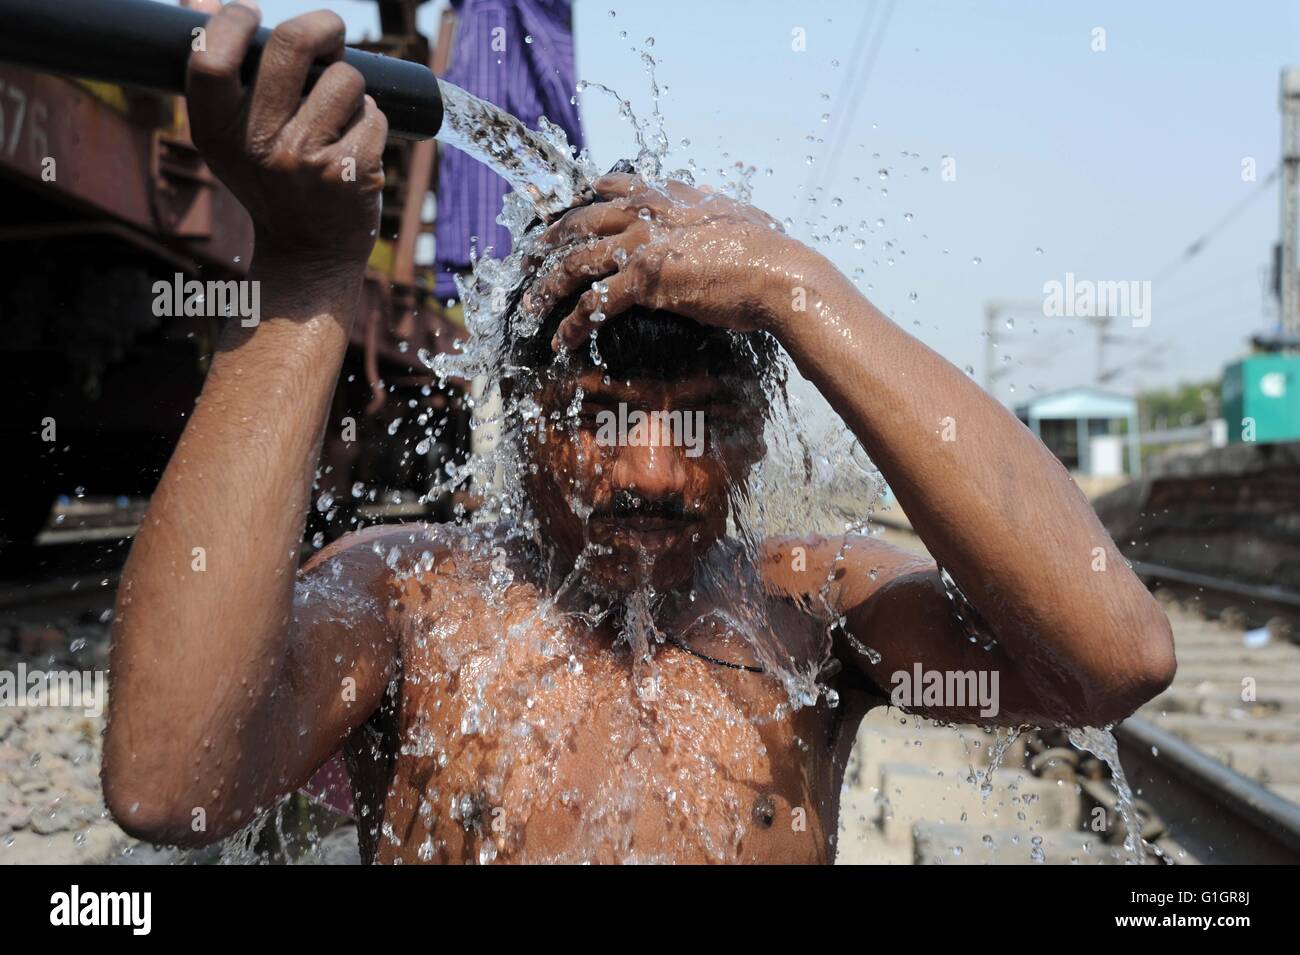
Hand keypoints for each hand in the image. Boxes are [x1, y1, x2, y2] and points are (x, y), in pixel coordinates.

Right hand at [186, 1, 386, 267]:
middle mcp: (256, 146)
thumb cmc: (269, 179)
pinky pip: (374, 115)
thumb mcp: (230, 134)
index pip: (211, 57)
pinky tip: (356, 147)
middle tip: (331, 34)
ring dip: (352, 86)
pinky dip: (373, 122)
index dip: (232, 21)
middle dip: (323, 26)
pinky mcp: (350, 173)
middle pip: (292, 44)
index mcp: (214, 131)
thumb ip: (217, 69)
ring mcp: (305, 161)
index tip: (252, 13)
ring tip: (339, 116)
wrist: (308, 252)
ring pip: (346, 78)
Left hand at [524, 174, 821, 351]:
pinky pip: (594, 304)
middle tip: (527, 258)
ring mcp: (643, 244)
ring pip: (575, 262)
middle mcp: (648, 212)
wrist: (778, 275)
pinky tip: (561, 341)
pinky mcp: (644, 280)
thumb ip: (714, 206)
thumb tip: (713, 198)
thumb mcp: (738, 215)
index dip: (581, 197)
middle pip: (579, 221)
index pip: (612, 185)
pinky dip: (572, 325)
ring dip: (546, 287)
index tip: (562, 208)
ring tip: (529, 306)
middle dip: (548, 240)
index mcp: (668, 195)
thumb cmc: (767, 252)